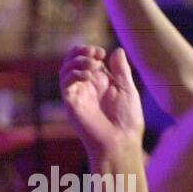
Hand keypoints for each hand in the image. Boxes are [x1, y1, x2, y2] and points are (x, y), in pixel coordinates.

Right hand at [60, 45, 143, 162]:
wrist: (121, 141)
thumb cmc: (127, 120)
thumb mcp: (127, 90)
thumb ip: (121, 70)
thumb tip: (117, 50)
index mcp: (100, 82)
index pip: (87, 59)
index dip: (90, 51)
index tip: (101, 52)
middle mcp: (87, 86)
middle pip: (72, 61)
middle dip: (80, 51)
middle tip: (94, 53)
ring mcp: (78, 94)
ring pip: (65, 69)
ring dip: (76, 61)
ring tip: (92, 63)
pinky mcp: (71, 102)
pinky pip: (65, 83)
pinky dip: (73, 74)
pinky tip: (87, 76)